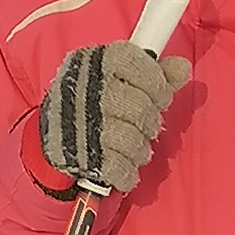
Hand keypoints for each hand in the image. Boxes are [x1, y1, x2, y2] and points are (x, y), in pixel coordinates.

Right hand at [40, 42, 190, 193]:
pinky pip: (119, 167)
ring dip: (140, 149)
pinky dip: (127, 172)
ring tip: (135, 147)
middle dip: (150, 121)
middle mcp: (87, 90)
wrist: (52, 136)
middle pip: (140, 107)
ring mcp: (82, 124)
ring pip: (133, 139)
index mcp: (96, 62)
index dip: (157, 84)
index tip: (160, 97)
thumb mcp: (119, 78)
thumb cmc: (93, 101)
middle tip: (146, 126)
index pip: (139, 65)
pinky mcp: (81, 155)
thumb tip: (183, 68)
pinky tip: (124, 168)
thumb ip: (154, 72)